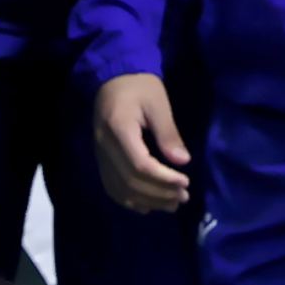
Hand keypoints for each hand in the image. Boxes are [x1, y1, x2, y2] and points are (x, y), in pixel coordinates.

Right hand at [92, 73, 190, 213]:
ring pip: (120, 189)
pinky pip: (112, 187)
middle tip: (183, 196)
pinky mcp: (101, 160)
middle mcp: (105, 146)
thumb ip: (168, 133)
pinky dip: (130, 200)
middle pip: (130, 181)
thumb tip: (182, 162)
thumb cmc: (139, 86)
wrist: (112, 79)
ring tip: (171, 204)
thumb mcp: (159, 103)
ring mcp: (99, 156)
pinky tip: (148, 205)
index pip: (139, 165)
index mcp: (119, 129)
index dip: (163, 179)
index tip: (185, 182)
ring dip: (147, 200)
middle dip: (159, 193)